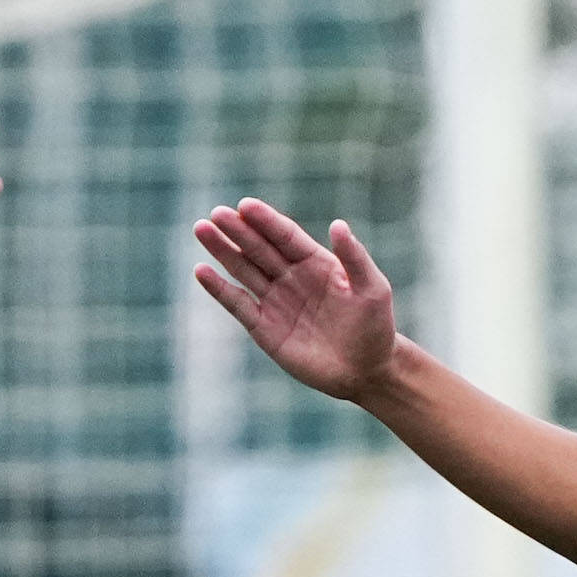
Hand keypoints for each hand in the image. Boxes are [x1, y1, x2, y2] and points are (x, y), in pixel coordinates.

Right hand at [191, 198, 406, 405]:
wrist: (367, 371)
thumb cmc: (375, 327)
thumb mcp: (373, 289)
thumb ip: (355, 258)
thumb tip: (337, 224)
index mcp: (316, 262)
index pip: (285, 235)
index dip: (266, 220)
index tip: (245, 205)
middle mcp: (291, 277)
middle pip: (259, 248)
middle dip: (238, 231)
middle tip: (216, 214)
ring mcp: (276, 301)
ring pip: (244, 270)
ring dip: (223, 251)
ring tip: (202, 229)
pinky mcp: (264, 327)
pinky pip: (238, 304)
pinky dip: (219, 289)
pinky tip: (202, 271)